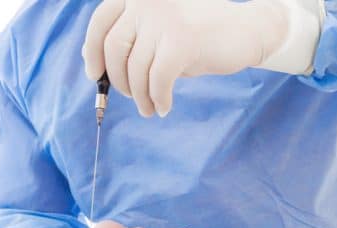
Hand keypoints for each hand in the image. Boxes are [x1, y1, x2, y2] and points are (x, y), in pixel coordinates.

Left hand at [82, 0, 320, 116]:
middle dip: (118, 80)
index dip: (92, 52)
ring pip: (135, 69)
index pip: (100, 23)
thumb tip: (90, 59)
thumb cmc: (197, 36)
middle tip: (130, 96)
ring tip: (149, 107)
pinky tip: (164, 106)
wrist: (246, 31)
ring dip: (140, 96)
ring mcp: (164, 18)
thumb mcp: (156, 32)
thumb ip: (128, 39)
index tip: (95, 75)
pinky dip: (158, 98)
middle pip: (114, 49)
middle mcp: (147, 1)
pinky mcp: (182, 40)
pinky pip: (157, 80)